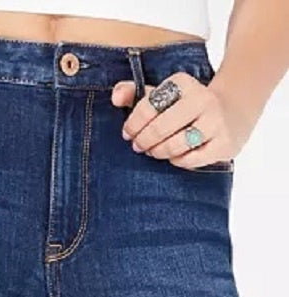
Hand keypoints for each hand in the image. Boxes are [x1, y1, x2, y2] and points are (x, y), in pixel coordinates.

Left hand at [111, 71, 253, 169]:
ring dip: (158, 152)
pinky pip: (191, 160)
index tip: (128, 133)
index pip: (148, 106)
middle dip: (143, 141)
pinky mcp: (224, 144)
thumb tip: (116, 98)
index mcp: (183, 83)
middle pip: (160, 128)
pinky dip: (177, 161)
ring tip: (154, 151)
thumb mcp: (163, 94)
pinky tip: (174, 156)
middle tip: (138, 146)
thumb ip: (134, 93)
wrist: (233, 111)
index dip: (133, 124)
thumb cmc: (186, 106)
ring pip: (175, 146)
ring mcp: (216, 123)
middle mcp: (203, 99)